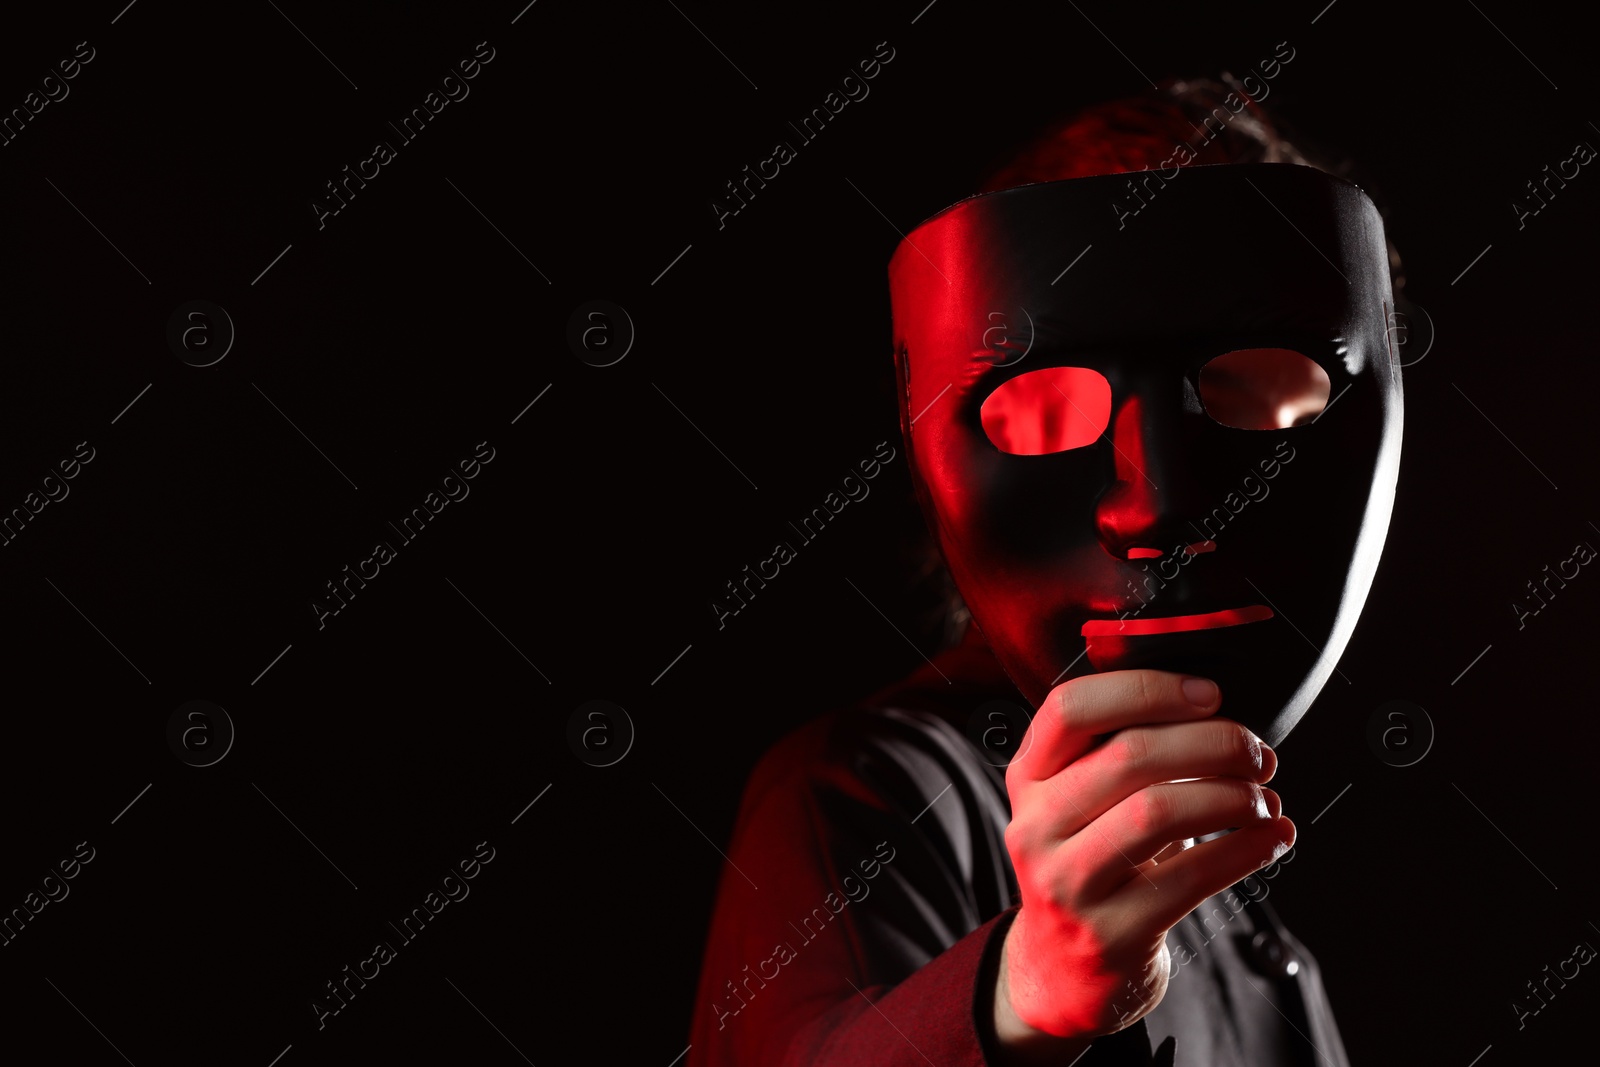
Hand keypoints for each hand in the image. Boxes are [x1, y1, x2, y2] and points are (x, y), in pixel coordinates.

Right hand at [991, 670, 1293, 1056]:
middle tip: (1258, 752)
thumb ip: (1117, 752)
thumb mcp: (1078, 802)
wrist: (1061, 970)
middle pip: (1130, 756)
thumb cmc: (1091, 864)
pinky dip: (1247, 850)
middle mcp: (1036, 825)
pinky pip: (1192, 878)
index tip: (1209, 694)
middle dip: (1214, 743)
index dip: (1146, 689)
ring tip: (1264, 799)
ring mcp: (1067, 882)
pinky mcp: (1110, 933)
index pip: (1071, 707)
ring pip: (1160, 811)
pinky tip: (1273, 838)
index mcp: (1028, 776)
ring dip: (1233, 796)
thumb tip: (1215, 710)